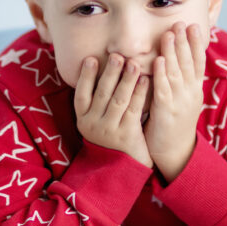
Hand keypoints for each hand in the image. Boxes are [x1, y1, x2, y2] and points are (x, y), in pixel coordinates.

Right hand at [74, 53, 152, 167]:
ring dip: (127, 80)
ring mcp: (109, 131)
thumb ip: (97, 101)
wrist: (121, 169)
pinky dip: (140, 93)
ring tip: (134, 63)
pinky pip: (134, 110)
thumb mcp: (97, 122)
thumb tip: (103, 70)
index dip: (85, 76)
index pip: (81, 94)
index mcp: (83, 119)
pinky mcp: (126, 136)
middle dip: (110, 73)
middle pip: (102, 94)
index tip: (91, 58)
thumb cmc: (110, 137)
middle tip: (117, 55)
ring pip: (118, 100)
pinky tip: (146, 81)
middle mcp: (92, 125)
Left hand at [144, 22, 205, 181]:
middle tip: (181, 23)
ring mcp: (179, 102)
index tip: (194, 25)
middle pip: (188, 63)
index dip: (196, 44)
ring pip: (176, 73)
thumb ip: (182, 81)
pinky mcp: (166, 112)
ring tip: (169, 34)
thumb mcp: (184, 99)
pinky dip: (161, 74)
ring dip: (172, 53)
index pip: (197, 62)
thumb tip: (177, 59)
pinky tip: (158, 61)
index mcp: (195, 90)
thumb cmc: (175, 124)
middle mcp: (190, 94)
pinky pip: (163, 90)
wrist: (176, 154)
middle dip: (185, 42)